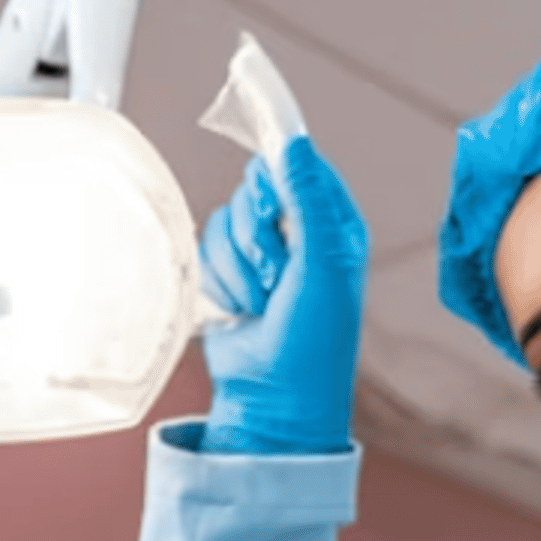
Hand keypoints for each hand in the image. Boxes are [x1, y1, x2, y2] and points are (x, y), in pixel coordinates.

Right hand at [199, 134, 367, 455]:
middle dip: (258, 235)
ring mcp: (260, 255)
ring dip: (240, 268)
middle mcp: (298, 234)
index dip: (280, 171)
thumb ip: (308, 200)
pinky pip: (207, 248)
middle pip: (254, 188)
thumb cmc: (314, 340)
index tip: (268, 191)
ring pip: (225, 220)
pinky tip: (241, 311)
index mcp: (333, 226)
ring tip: (263, 303)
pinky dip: (220, 283)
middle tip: (278, 273)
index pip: (301, 166)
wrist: (275, 399)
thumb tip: (295, 141)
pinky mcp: (227, 275)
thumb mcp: (323, 265)